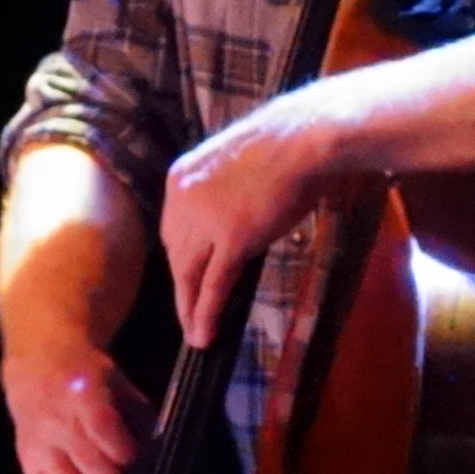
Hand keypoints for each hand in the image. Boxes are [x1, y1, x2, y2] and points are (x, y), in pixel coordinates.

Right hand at [2, 339, 150, 473]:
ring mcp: (41, 450)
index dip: (116, 443)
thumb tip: (159, 462)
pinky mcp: (30, 469)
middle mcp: (57, 425)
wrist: (37, 365)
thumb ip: (140, 420)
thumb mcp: (119, 384)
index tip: (136, 464)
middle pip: (87, 465)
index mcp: (82, 394)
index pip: (98, 422)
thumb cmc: (91, 378)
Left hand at [159, 90, 348, 347]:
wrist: (302, 138)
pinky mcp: (231, 238)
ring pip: (188, 274)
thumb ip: (225, 192)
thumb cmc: (285, 144)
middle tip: (187, 316)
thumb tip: (235, 216)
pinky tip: (204, 335)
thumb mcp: (237, 166)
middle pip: (175, 253)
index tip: (186, 279)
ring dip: (189, 309)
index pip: (172, 228)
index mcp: (181, 176)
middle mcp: (182, 198)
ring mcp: (205, 219)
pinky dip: (206, 313)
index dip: (180, 259)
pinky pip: (214, 284)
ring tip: (195, 335)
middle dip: (181, 288)